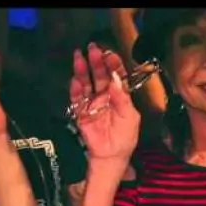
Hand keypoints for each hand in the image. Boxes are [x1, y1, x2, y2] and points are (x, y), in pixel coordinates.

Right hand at [70, 44, 140, 160]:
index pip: (116, 76)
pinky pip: (76, 99)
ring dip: (82, 70)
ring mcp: (91, 103)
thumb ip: (123, 98)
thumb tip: (116, 79)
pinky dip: (75, 90)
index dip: (113, 64)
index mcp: (119, 95)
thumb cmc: (125, 137)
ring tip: (79, 57)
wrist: (112, 156)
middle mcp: (104, 95)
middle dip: (96, 62)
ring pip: (86, 83)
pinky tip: (75, 81)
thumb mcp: (130, 117)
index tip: (109, 54)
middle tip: (93, 49)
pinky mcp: (80, 112)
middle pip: (99, 75)